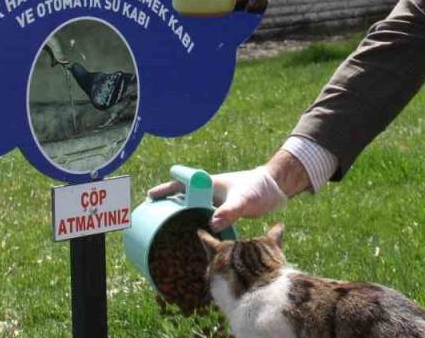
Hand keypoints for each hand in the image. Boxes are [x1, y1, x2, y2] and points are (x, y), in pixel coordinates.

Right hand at [147, 166, 287, 231]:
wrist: (276, 189)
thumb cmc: (259, 188)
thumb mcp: (244, 199)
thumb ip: (230, 210)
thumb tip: (212, 224)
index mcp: (208, 184)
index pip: (180, 184)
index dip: (165, 190)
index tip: (150, 196)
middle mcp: (208, 193)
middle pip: (181, 198)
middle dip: (166, 206)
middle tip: (148, 218)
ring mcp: (214, 203)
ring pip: (191, 210)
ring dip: (179, 218)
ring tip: (165, 232)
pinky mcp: (222, 213)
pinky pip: (203, 219)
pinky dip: (195, 227)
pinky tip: (191, 240)